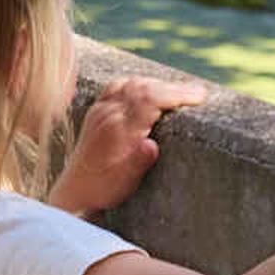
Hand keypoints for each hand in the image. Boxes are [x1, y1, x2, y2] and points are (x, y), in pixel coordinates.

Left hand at [50, 77, 200, 215]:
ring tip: (180, 92)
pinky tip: (148, 90)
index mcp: (118, 130)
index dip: (177, 94)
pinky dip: (138, 84)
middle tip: (199, 94)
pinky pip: (118, 86)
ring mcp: (100, 110)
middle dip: (174, 87)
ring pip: (131, 83)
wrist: (75, 191)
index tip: (200, 96)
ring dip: (158, 84)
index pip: (150, 99)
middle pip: (144, 87)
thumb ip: (138, 162)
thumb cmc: (104, 189)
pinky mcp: (96, 112)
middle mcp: (108, 115)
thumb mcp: (125, 181)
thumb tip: (152, 145)